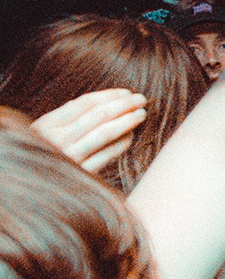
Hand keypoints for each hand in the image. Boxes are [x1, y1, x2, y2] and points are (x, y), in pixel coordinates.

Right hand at [30, 88, 146, 173]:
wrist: (29, 185)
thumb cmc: (41, 151)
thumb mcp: (43, 131)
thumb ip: (66, 117)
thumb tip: (100, 101)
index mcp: (47, 124)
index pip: (84, 104)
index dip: (108, 96)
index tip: (126, 93)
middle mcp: (57, 139)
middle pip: (98, 116)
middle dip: (123, 105)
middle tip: (141, 99)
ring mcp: (69, 156)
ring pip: (104, 134)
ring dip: (127, 121)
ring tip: (141, 114)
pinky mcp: (80, 174)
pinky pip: (106, 156)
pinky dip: (121, 144)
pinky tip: (130, 136)